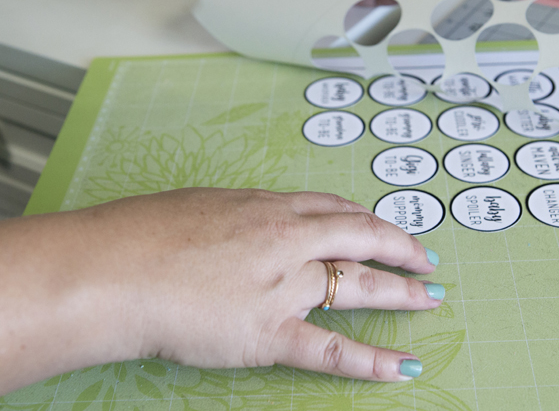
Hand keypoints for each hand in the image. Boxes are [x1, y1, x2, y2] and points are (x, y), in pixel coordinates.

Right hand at [0, 188, 441, 394]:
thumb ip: (241, 214)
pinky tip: (400, 367)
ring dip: (401, 292)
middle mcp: (288, 241)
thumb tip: (256, 218)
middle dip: (401, 249)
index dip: (369, 219)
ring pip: (359, 287)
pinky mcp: (270, 333)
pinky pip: (331, 349)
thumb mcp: (202, 204)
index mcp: (270, 208)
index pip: (336, 209)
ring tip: (431, 297)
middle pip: (362, 240)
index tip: (386, 226)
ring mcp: (284, 286)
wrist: (114, 270)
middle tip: (426, 258)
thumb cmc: (144, 234)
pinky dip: (371, 361)